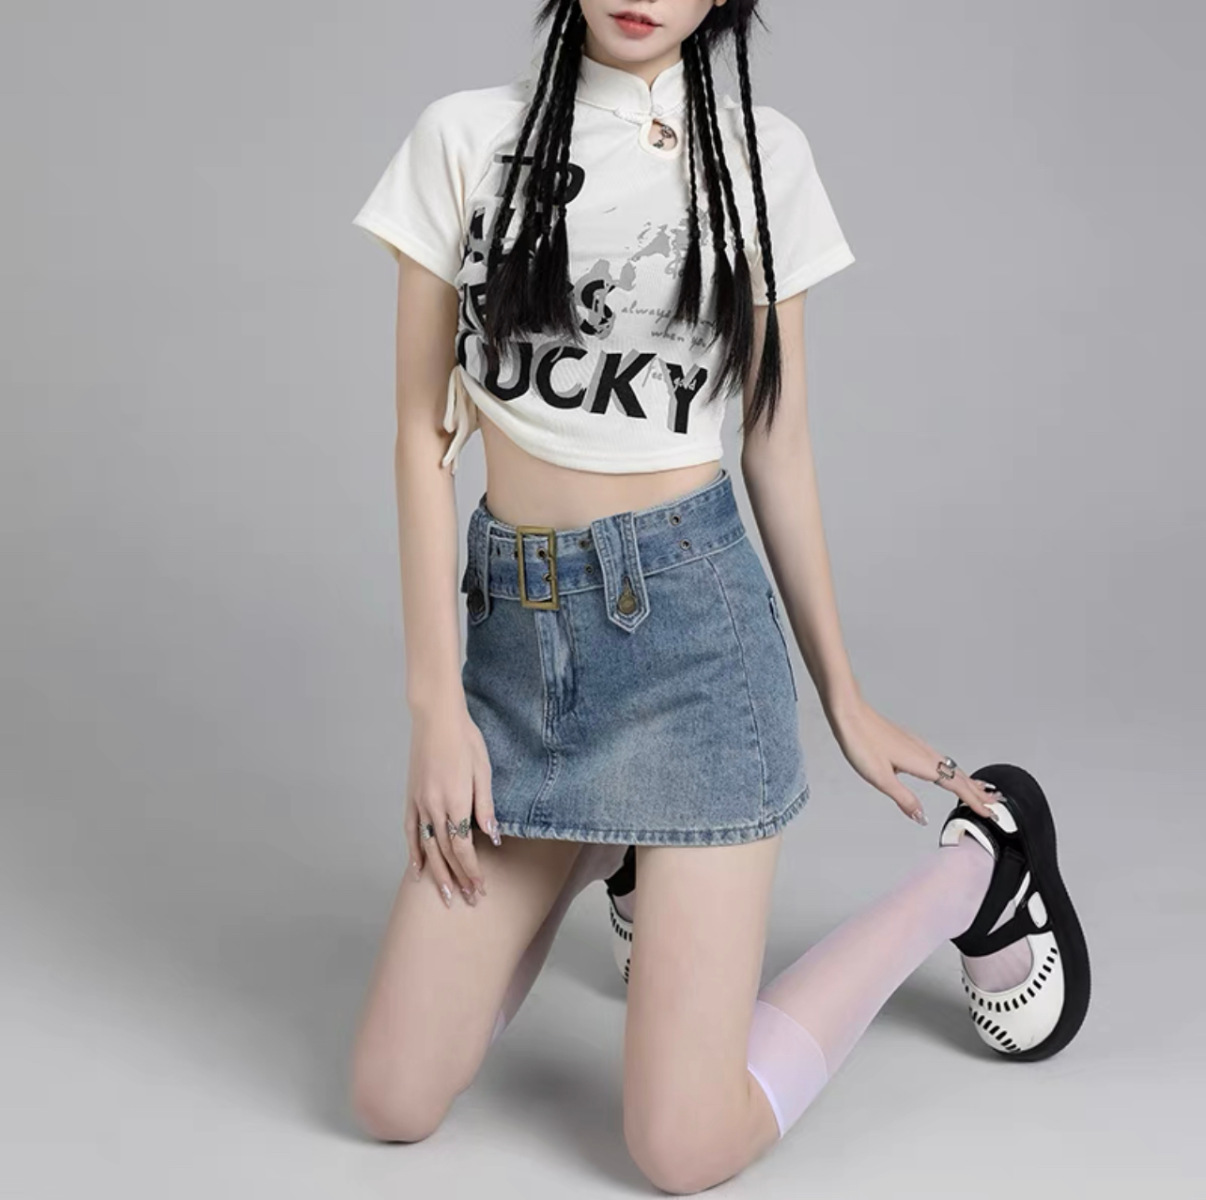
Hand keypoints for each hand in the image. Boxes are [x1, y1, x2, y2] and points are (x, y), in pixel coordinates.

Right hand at [404, 699, 500, 907]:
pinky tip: (417, 871)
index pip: (463, 847)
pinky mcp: (411, 798)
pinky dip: (414, 853)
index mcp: (455, 801)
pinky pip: (411, 832)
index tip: (480, 887)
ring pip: (427, 847)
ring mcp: (420, 803)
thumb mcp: (484, 771)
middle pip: (446, 853)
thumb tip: (492, 837)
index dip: (472, 870)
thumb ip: (485, 806)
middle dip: (458, 879)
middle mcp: (434, 807)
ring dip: (437, 874)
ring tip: (445, 896)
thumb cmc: (466, 740)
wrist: (436, 719)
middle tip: (469, 900)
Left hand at [827, 695, 997, 824]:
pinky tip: (948, 771)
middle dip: (978, 791)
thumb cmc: (861, 743)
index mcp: (922, 763)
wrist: (849, 713)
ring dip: (968, 780)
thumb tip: (921, 817)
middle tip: (995, 804)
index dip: (973, 800)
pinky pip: (941, 759)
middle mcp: (925, 752)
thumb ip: (903, 798)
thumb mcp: (880, 778)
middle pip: (959, 775)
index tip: (989, 812)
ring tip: (981, 790)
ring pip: (951, 765)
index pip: (955, 785)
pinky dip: (953, 769)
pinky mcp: (910, 742)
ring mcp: (918, 745)